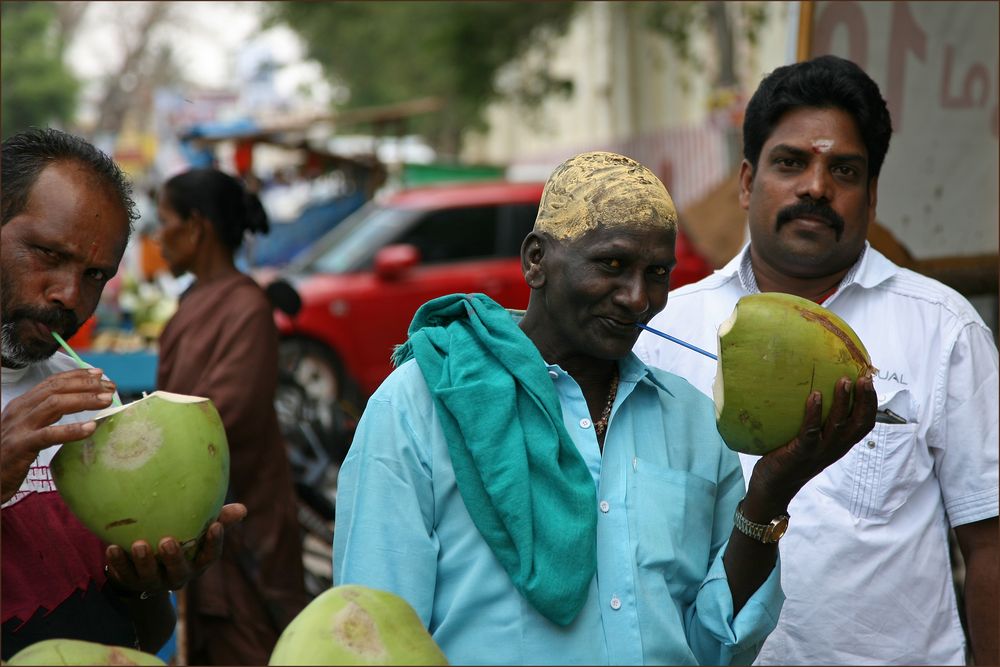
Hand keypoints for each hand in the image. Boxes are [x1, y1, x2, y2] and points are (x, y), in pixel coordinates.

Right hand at [1, 368, 115, 502]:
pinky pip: (49, 435)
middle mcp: (20, 411)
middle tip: (110, 387)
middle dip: (86, 385)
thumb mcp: (30, 428)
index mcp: (23, 404)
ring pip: (54, 404)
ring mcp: (19, 427)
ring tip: (107, 401)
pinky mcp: (20, 446)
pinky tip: (91, 428)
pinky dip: (72, 430)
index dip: (77, 375)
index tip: (100, 374)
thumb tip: (85, 403)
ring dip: (84, 400)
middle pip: (56, 389)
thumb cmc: (13, 454)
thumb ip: (50, 415)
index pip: (52, 382)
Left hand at [104, 503, 247, 596]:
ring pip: (149, 576)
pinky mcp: (130, 583)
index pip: (210, 557)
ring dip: (143, 561)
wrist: (144, 568)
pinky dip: (116, 563)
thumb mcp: (196, 530)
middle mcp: (177, 576)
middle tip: (167, 541)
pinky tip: (111, 548)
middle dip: (173, 558)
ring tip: (137, 544)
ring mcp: (153, 582)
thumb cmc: (179, 539)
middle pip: (179, 572)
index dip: (214, 543)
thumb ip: (217, 518)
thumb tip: (243, 509)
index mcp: (196, 563)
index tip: (215, 525)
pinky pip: (123, 575)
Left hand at [744, 375, 877, 515]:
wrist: (774, 486)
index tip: (870, 381)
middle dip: (864, 400)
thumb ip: (818, 423)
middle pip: (858, 424)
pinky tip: (815, 396)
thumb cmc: (791, 458)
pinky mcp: (801, 452)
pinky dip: (814, 413)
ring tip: (843, 381)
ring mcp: (819, 451)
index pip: (864, 424)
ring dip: (842, 402)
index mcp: (839, 444)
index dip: (871, 404)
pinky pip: (811, 431)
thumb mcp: (812, 441)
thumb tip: (814, 390)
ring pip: (838, 425)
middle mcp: (834, 448)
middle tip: (863, 378)